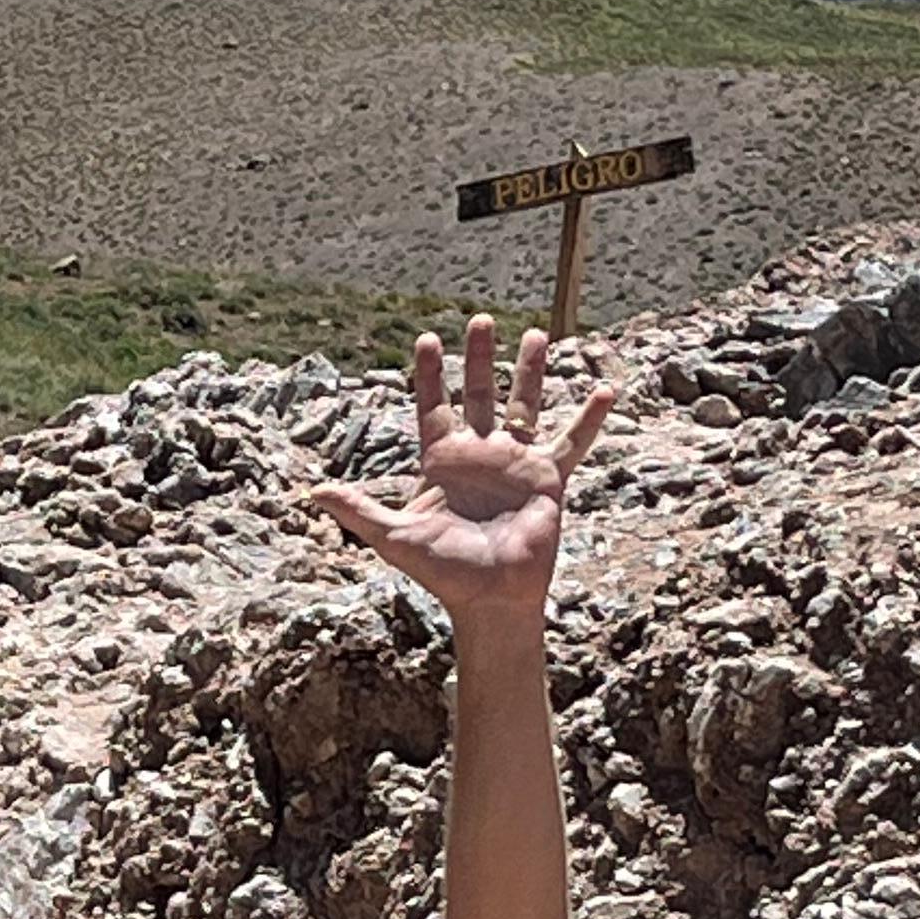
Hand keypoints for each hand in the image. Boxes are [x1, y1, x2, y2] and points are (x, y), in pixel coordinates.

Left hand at [306, 316, 615, 624]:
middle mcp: (479, 455)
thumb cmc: (444, 573)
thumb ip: (358, 511)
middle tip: (480, 319)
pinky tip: (607, 390)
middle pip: (478, 394)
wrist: (490, 599)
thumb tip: (311, 493)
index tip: (426, 339)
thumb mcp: (396, 538)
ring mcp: (515, 463)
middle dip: (479, 358)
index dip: (429, 375)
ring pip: (524, 405)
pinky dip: (589, 419)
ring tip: (535, 334)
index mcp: (442, 463)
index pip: (433, 407)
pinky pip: (571, 442)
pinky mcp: (547, 478)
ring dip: (530, 371)